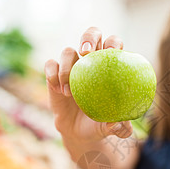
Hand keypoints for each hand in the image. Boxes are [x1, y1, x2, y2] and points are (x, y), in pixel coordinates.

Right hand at [45, 27, 132, 141]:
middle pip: (91, 35)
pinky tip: (59, 90)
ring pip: (67, 51)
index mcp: (109, 67)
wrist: (79, 133)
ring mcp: (71, 66)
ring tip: (69, 92)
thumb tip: (119, 124)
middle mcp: (91, 61)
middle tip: (86, 51)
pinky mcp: (54, 75)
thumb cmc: (101, 124)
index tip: (112, 52)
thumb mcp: (112, 127)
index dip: (114, 43)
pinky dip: (52, 74)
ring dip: (67, 68)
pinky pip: (50, 65)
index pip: (113, 44)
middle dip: (89, 37)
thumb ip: (120, 127)